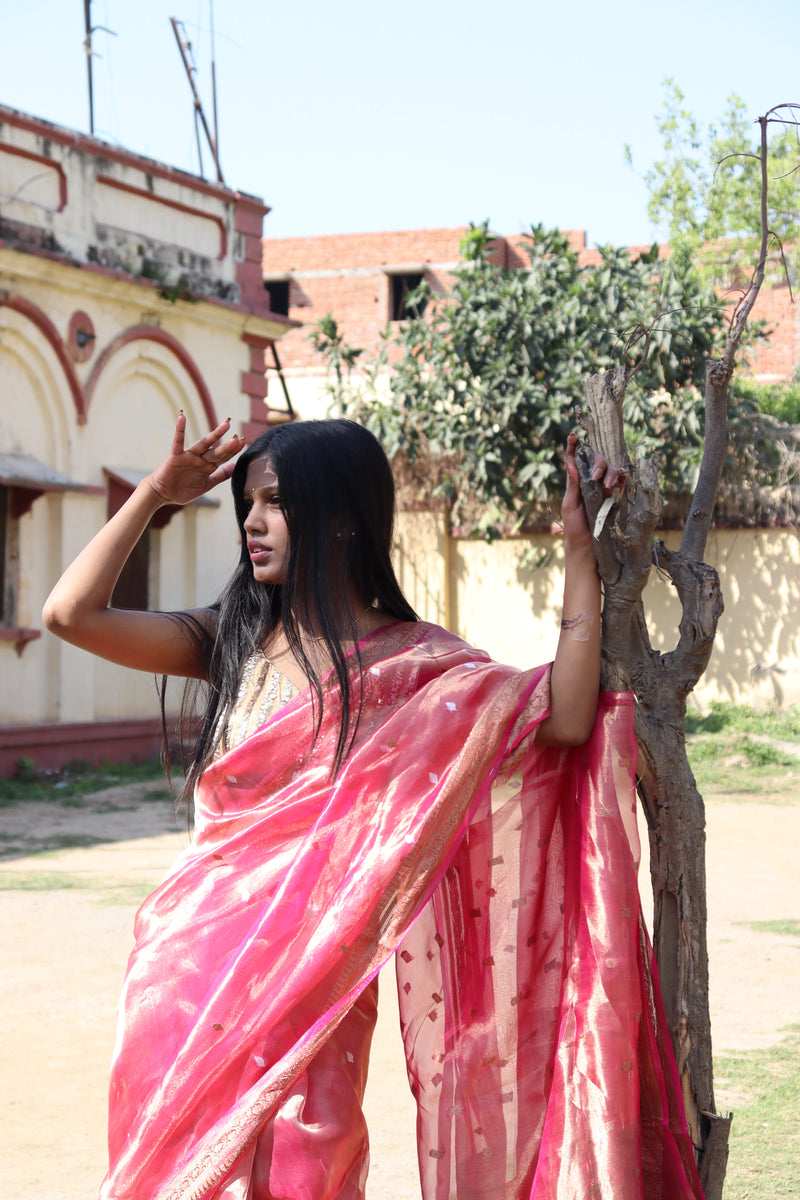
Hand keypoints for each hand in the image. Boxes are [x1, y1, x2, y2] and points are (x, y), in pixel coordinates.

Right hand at [146, 414, 245, 505]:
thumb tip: (234, 466)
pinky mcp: (176, 456)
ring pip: (203, 444)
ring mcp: (189, 456)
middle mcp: (200, 459)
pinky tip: (182, 417)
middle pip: (217, 451)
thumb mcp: (205, 485)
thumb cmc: (182, 490)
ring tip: (226, 425)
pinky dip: (179, 429)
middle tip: (239, 437)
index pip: (223, 458)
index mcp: (207, 467)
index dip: (233, 451)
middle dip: (228, 446)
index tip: (244, 442)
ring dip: (215, 435)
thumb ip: (220, 476)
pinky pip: (178, 441)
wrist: (163, 494)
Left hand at [561, 433, 626, 548]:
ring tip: (610, 485)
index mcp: (575, 482)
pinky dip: (621, 478)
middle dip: (599, 463)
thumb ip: (572, 486)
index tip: (573, 436)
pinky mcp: (613, 495)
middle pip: (596, 461)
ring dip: (611, 472)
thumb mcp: (569, 506)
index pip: (574, 460)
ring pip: (610, 469)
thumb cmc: (575, 526)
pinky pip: (620, 481)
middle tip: (597, 476)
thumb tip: (570, 465)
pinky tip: (620, 483)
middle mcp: (589, 481)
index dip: (574, 447)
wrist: (588, 545)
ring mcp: (602, 488)